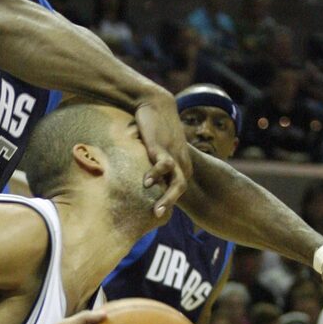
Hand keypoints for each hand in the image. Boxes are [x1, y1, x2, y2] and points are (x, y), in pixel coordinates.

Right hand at [135, 90, 191, 217]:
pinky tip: (145, 183)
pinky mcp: (164, 148)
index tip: (156, 216)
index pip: (179, 191)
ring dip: (168, 198)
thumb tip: (140, 182)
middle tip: (158, 218)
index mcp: (182, 166)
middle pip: (181, 190)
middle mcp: (182, 164)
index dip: (169, 203)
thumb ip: (153, 165)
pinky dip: (156, 175)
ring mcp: (175, 156)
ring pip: (178, 183)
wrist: (155, 105)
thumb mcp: (157, 151)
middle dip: (171, 205)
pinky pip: (164, 166)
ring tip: (156, 210)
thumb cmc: (153, 130)